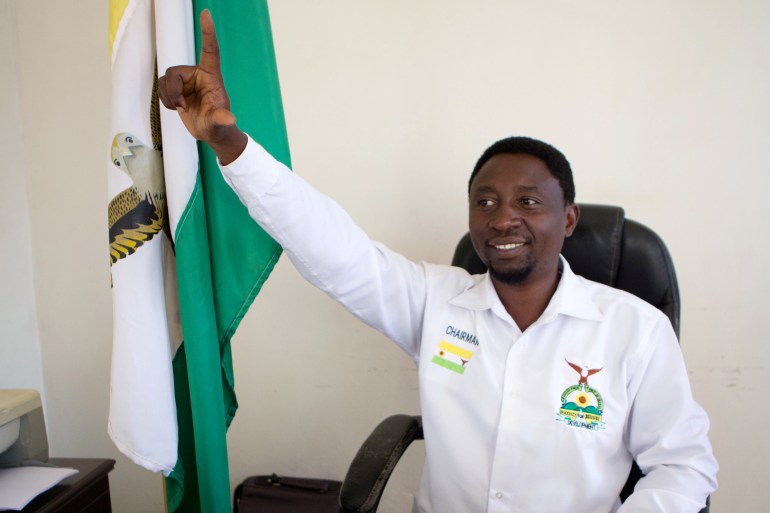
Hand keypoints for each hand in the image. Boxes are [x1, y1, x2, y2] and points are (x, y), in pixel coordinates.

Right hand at [158, 9, 246, 163]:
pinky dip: (165, 99)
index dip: (208, 32)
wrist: (210, 132)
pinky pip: (161, 86)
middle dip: (173, 91)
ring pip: (165, 78)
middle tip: (182, 106)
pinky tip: (177, 107)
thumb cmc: (218, 125)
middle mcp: (198, 74)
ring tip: (181, 108)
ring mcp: (186, 80)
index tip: (206, 13)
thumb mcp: (220, 123)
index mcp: (212, 76)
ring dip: (169, 96)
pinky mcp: (176, 88)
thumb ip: (222, 119)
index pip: (210, 50)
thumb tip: (229, 119)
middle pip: (174, 72)